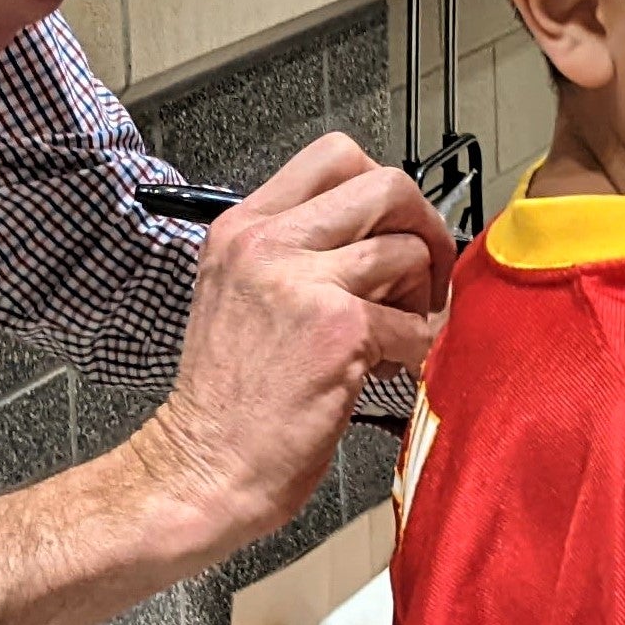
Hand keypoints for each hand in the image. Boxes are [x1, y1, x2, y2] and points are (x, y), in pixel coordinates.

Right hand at [137, 135, 452, 559]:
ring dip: (423, 295)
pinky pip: (415, 323)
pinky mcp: (338, 331)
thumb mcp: (239, 295)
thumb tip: (380, 239)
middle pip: (386, 184)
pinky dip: (420, 349)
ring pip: (407, 249)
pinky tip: (394, 370)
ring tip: (402, 332)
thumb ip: (295, 255)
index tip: (393, 230)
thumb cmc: (226, 399)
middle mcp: (269, 243)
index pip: (335, 156)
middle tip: (422, 275)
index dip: (383, 190)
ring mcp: (302, 282)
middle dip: (422, 227)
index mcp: (244, 228)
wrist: (201, 468)